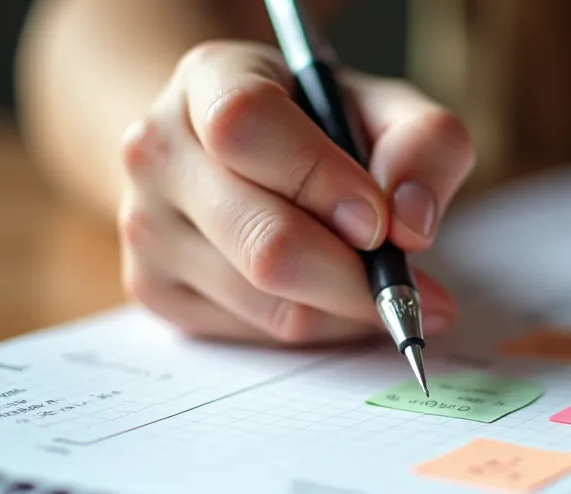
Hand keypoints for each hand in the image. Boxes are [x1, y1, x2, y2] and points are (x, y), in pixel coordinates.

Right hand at [117, 40, 473, 343]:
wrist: (236, 152)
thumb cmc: (319, 128)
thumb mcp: (386, 108)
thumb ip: (424, 144)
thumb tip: (411, 224)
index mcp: (208, 79)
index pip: (246, 126)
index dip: (321, 179)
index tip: (381, 220)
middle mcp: (157, 150)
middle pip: (264, 241)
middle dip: (357, 276)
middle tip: (414, 284)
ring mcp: (146, 225)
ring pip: (269, 302)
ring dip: (347, 309)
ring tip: (387, 288)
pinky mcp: (154, 290)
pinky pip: (257, 335)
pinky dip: (319, 327)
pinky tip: (338, 298)